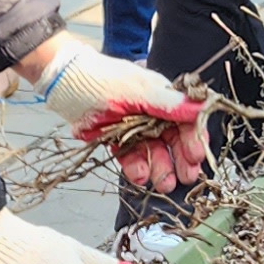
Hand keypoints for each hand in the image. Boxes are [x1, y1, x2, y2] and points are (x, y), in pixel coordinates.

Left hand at [32, 41, 211, 192]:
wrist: (62, 82)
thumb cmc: (100, 79)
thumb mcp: (137, 90)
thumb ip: (169, 103)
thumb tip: (201, 107)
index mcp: (162, 96)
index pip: (186, 119)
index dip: (194, 138)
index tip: (196, 156)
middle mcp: (152, 113)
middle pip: (173, 139)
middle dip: (180, 160)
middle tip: (186, 179)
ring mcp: (133, 127)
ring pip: (153, 152)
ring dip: (160, 168)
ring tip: (163, 184)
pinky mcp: (115, 140)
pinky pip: (130, 157)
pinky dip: (136, 168)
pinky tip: (139, 177)